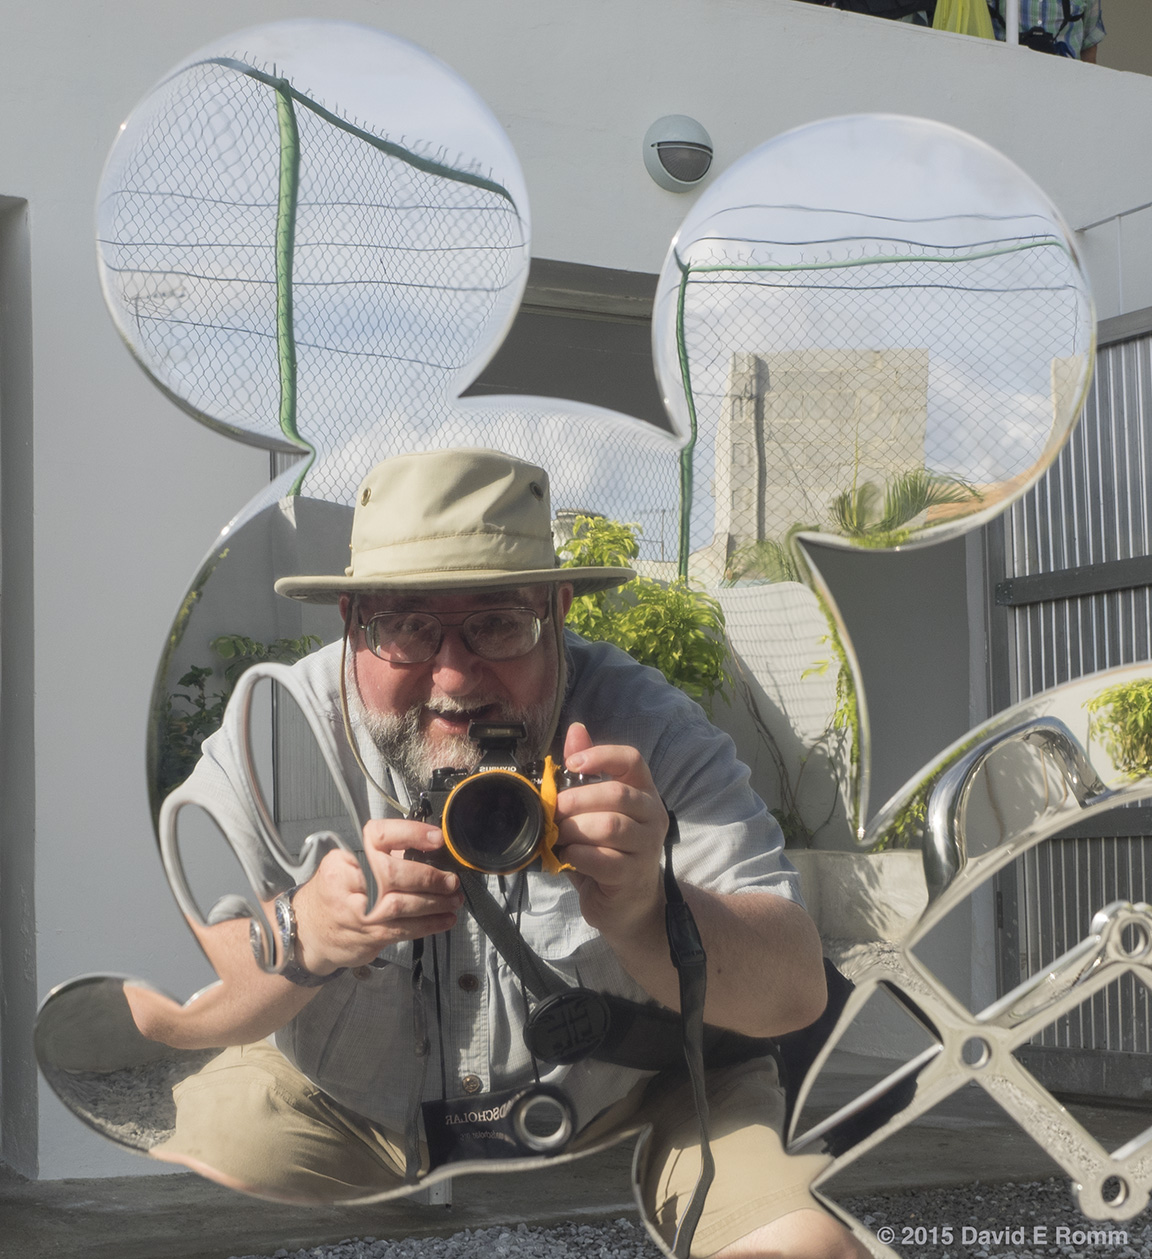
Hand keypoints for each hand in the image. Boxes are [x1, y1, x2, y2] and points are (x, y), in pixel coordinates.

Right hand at [292, 821, 463, 973]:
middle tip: (450, 880)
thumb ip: (382, 854)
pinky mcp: (369, 936)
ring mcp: (359, 913)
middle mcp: (350, 883)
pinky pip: (406, 929)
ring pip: (404, 905)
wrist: (309, 931)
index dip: (412, 833)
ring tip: (453, 898)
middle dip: (429, 878)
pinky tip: (445, 918)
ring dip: (436, 903)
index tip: (437, 838)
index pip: (381, 836)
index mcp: (346, 858)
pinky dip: (430, 924)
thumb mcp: (348, 863)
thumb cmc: (336, 893)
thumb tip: (427, 845)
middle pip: (395, 874)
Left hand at [552, 722, 667, 939]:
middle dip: (577, 800)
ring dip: (575, 829)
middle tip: (553, 810)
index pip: (632, 760)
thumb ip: (586, 770)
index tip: (571, 762)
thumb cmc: (609, 851)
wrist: (630, 905)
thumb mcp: (596, 809)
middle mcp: (652, 815)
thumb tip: (576, 729)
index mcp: (643, 792)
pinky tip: (568, 857)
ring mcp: (647, 847)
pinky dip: (577, 855)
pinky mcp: (633, 875)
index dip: (601, 755)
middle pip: (617, 794)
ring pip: (610, 826)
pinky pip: (602, 859)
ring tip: (558, 836)